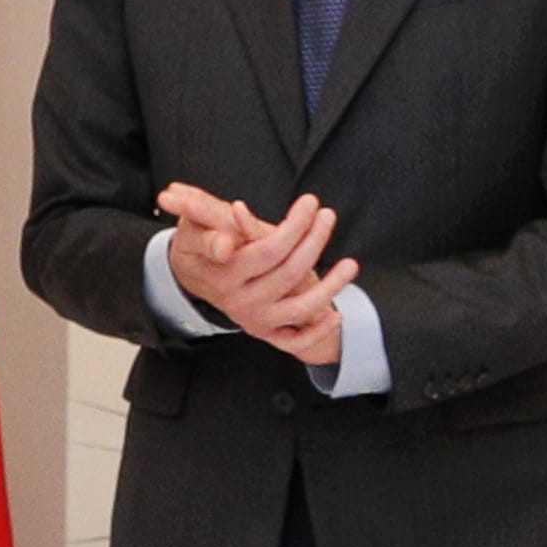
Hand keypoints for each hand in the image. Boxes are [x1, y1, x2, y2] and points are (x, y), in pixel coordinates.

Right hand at [155, 182, 357, 367]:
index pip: (266, 250)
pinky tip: (335, 315)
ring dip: (330, 287)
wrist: (196, 275)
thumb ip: (209, 214)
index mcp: (221, 271)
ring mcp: (252, 316)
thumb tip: (238, 210)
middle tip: (325, 213)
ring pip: (299, 307)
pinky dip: (317, 331)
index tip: (309, 205)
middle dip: (314, 239)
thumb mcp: (197, 223)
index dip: (293, 229)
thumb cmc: (205, 240)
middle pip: (289, 271)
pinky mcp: (264, 331)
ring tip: (350, 264)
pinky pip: (295, 341)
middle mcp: (236, 298)